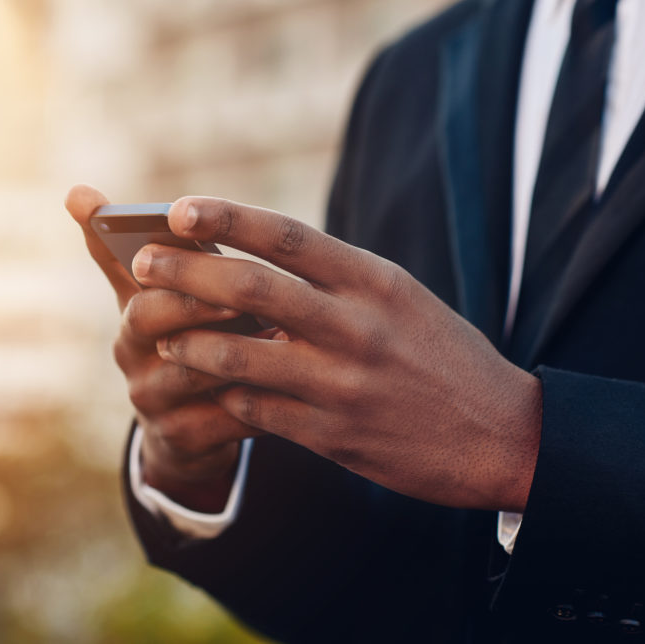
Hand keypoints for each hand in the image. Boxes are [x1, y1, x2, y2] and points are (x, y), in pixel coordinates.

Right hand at [65, 185, 261, 511]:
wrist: (183, 431)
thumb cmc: (177, 343)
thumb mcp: (151, 298)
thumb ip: (126, 249)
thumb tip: (75, 191)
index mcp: (129, 315)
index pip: (132, 278)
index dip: (163, 259)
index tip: (187, 230)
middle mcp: (131, 358)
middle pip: (154, 320)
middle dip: (198, 300)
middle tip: (246, 289)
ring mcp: (154, 402)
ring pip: (194, 369)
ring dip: (240, 348)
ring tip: (285, 330)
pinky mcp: (184, 440)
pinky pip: (226, 417)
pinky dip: (262, 398)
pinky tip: (295, 382)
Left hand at [131, 196, 541, 511]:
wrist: (503, 435)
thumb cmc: (441, 355)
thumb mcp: (400, 298)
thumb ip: (336, 277)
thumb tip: (262, 251)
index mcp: (374, 281)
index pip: (288, 236)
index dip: (227, 219)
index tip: (179, 208)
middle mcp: (357, 326)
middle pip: (251, 288)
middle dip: (186, 272)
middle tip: (142, 264)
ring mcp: (343, 383)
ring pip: (239, 355)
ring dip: (189, 342)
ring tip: (160, 335)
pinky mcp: (333, 435)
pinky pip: (256, 410)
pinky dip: (224, 394)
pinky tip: (207, 387)